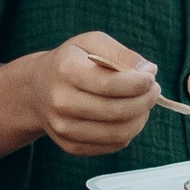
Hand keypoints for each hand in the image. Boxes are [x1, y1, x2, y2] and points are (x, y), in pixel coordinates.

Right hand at [29, 30, 165, 158]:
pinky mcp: (71, 146)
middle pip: (117, 111)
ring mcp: (64, 128)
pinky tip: (128, 117)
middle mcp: (61, 102)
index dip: (138, 83)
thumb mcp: (91, 43)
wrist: (36, 90)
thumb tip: (149, 71)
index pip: (109, 84)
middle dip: (145, 101)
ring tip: (143, 103)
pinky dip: (128, 132)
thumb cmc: (70, 61)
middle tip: (154, 90)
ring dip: (140, 118)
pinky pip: (112, 145)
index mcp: (66, 71)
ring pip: (118, 133)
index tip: (151, 77)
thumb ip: (121, 53)